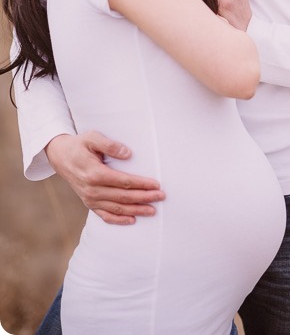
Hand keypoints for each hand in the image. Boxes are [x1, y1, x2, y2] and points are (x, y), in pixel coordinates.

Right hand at [45, 131, 164, 224]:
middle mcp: (92, 189)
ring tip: (153, 210)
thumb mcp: (92, 137)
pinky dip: (119, 220)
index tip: (156, 184)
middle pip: (123, 196)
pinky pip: (105, 215)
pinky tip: (132, 220)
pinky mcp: (88, 203)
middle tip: (161, 196)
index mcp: (94, 173)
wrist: (60, 156)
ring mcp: (89, 198)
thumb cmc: (79, 144)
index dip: (141, 184)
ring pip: (117, 208)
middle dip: (144, 197)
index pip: (123, 181)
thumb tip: (128, 153)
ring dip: (136, 210)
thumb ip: (110, 145)